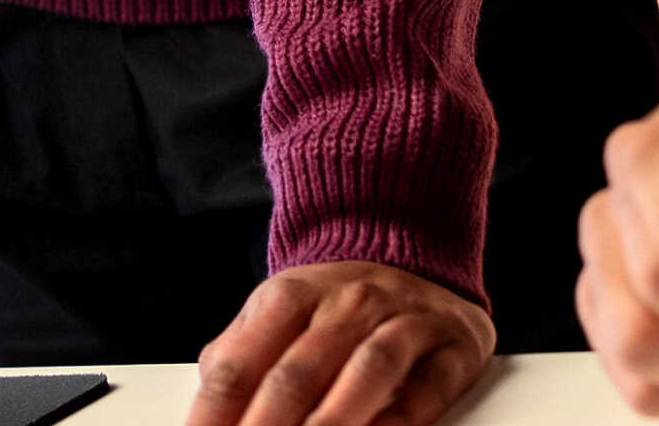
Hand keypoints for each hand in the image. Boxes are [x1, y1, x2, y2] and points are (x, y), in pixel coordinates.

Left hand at [187, 259, 496, 425]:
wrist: (413, 249)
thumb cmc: (334, 306)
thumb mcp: (277, 314)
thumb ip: (238, 359)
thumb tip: (204, 414)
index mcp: (289, 296)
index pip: (238, 364)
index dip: (213, 415)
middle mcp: (348, 302)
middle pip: (297, 373)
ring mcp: (404, 319)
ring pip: (367, 369)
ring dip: (333, 421)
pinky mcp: (453, 345)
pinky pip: (428, 385)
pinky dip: (401, 419)